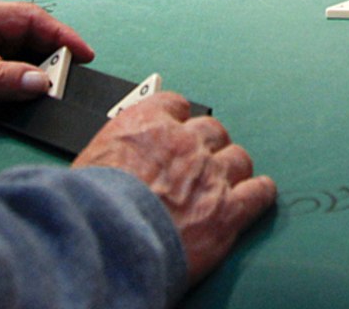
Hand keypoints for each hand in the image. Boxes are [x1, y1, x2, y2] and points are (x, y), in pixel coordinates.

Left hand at [0, 0, 94, 117]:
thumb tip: (40, 82)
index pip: (31, 18)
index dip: (61, 35)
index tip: (83, 54)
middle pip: (28, 33)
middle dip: (50, 53)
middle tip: (68, 77)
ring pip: (18, 49)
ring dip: (34, 66)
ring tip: (49, 86)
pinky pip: (4, 62)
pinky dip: (17, 75)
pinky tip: (23, 90)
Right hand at [74, 93, 275, 284]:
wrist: (107, 244)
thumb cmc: (89, 211)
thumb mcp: (89, 164)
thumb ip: (114, 152)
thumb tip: (112, 160)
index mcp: (147, 124)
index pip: (176, 104)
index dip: (178, 119)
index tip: (177, 127)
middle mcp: (184, 143)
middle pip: (211, 130)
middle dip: (206, 146)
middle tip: (198, 165)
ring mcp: (210, 175)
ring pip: (238, 158)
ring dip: (231, 170)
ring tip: (223, 183)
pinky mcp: (227, 211)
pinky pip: (259, 194)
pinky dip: (260, 195)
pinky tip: (257, 195)